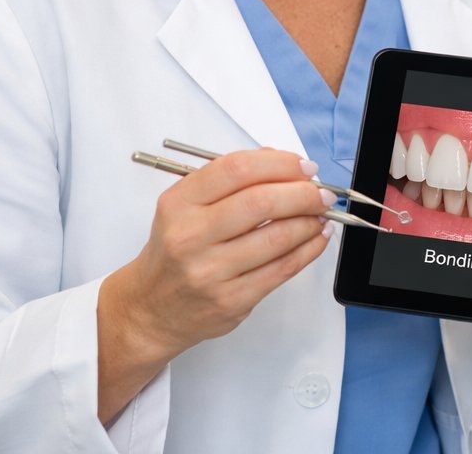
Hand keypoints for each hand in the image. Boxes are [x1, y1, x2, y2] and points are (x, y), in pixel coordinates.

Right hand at [97, 149, 332, 420]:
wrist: (149, 309)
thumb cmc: (175, 251)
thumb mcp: (185, 207)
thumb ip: (230, 182)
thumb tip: (287, 166)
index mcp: (178, 204)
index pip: (237, 169)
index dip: (279, 163)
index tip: (303, 166)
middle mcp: (190, 236)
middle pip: (261, 202)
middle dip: (303, 192)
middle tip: (321, 191)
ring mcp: (211, 272)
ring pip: (278, 237)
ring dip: (311, 221)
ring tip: (322, 213)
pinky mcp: (232, 301)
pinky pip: (283, 269)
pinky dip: (309, 249)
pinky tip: (317, 237)